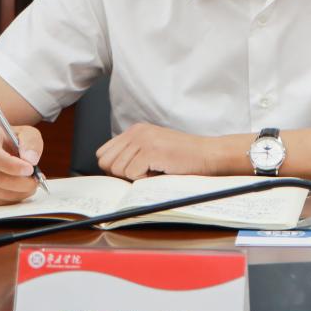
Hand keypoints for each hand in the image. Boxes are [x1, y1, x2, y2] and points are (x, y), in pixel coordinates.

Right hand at [0, 121, 44, 205]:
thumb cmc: (7, 140)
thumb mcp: (23, 132)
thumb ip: (31, 141)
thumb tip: (31, 160)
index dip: (12, 166)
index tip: (30, 169)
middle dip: (23, 183)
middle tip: (36, 180)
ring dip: (20, 192)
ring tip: (28, 183)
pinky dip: (12, 199)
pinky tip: (16, 188)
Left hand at [96, 123, 215, 179]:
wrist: (208, 154)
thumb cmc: (183, 157)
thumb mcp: (153, 149)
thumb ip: (132, 154)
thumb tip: (109, 171)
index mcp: (135, 130)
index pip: (103, 153)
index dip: (114, 168)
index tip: (131, 172)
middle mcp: (136, 132)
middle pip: (106, 162)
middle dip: (121, 174)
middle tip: (143, 173)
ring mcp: (143, 140)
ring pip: (117, 170)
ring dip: (135, 177)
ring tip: (154, 170)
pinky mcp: (150, 150)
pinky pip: (132, 175)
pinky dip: (144, 180)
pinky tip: (159, 172)